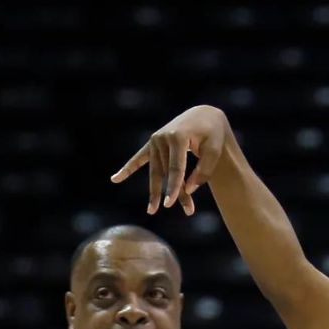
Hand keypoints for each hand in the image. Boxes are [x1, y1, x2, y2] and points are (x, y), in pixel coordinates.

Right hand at [111, 105, 230, 216]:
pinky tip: (115, 179)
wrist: (203, 116)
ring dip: (157, 192)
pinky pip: (139, 158)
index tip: (170, 205)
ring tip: (152, 211)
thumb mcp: (214, 151)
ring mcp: (155, 140)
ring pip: (158, 172)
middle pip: (167, 173)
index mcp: (178, 136)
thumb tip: (188, 191)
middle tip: (188, 212)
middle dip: (175, 193)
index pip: (175, 168)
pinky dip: (128, 169)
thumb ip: (203, 171)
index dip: (174, 187)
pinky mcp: (152, 144)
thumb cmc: (211, 135)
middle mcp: (163, 137)